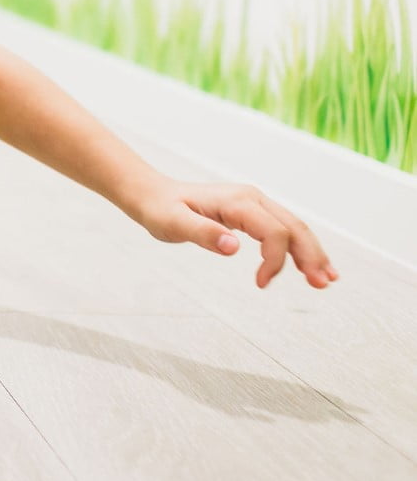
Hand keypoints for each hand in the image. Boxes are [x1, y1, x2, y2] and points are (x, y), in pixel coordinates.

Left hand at [131, 179, 338, 289]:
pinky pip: (283, 229)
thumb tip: (234, 247)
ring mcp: (254, 204)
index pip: (273, 232)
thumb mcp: (172, 224)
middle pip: (294, 227)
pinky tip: (309, 265)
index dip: (275, 260)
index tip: (261, 284)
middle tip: (321, 285)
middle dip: (311, 256)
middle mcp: (251, 198)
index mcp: (237, 202)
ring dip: (312, 253)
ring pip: (294, 227)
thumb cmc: (160, 210)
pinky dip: (300, 247)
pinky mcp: (252, 212)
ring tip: (327, 280)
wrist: (153, 195)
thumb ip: (202, 234)